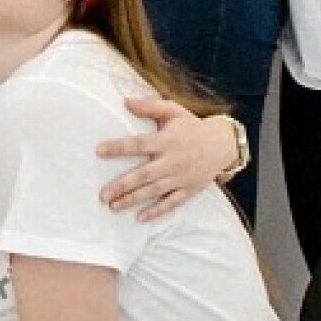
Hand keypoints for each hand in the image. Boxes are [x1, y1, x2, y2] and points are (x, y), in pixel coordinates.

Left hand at [96, 97, 231, 221]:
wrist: (221, 144)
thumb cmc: (191, 126)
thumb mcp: (173, 110)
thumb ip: (150, 106)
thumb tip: (125, 102)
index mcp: (167, 140)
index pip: (139, 144)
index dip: (119, 148)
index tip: (99, 151)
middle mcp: (173, 161)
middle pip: (144, 174)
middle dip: (123, 185)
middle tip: (103, 195)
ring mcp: (180, 178)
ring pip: (154, 191)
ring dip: (133, 200)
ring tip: (113, 206)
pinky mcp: (188, 191)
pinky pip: (171, 204)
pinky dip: (156, 212)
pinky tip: (140, 218)